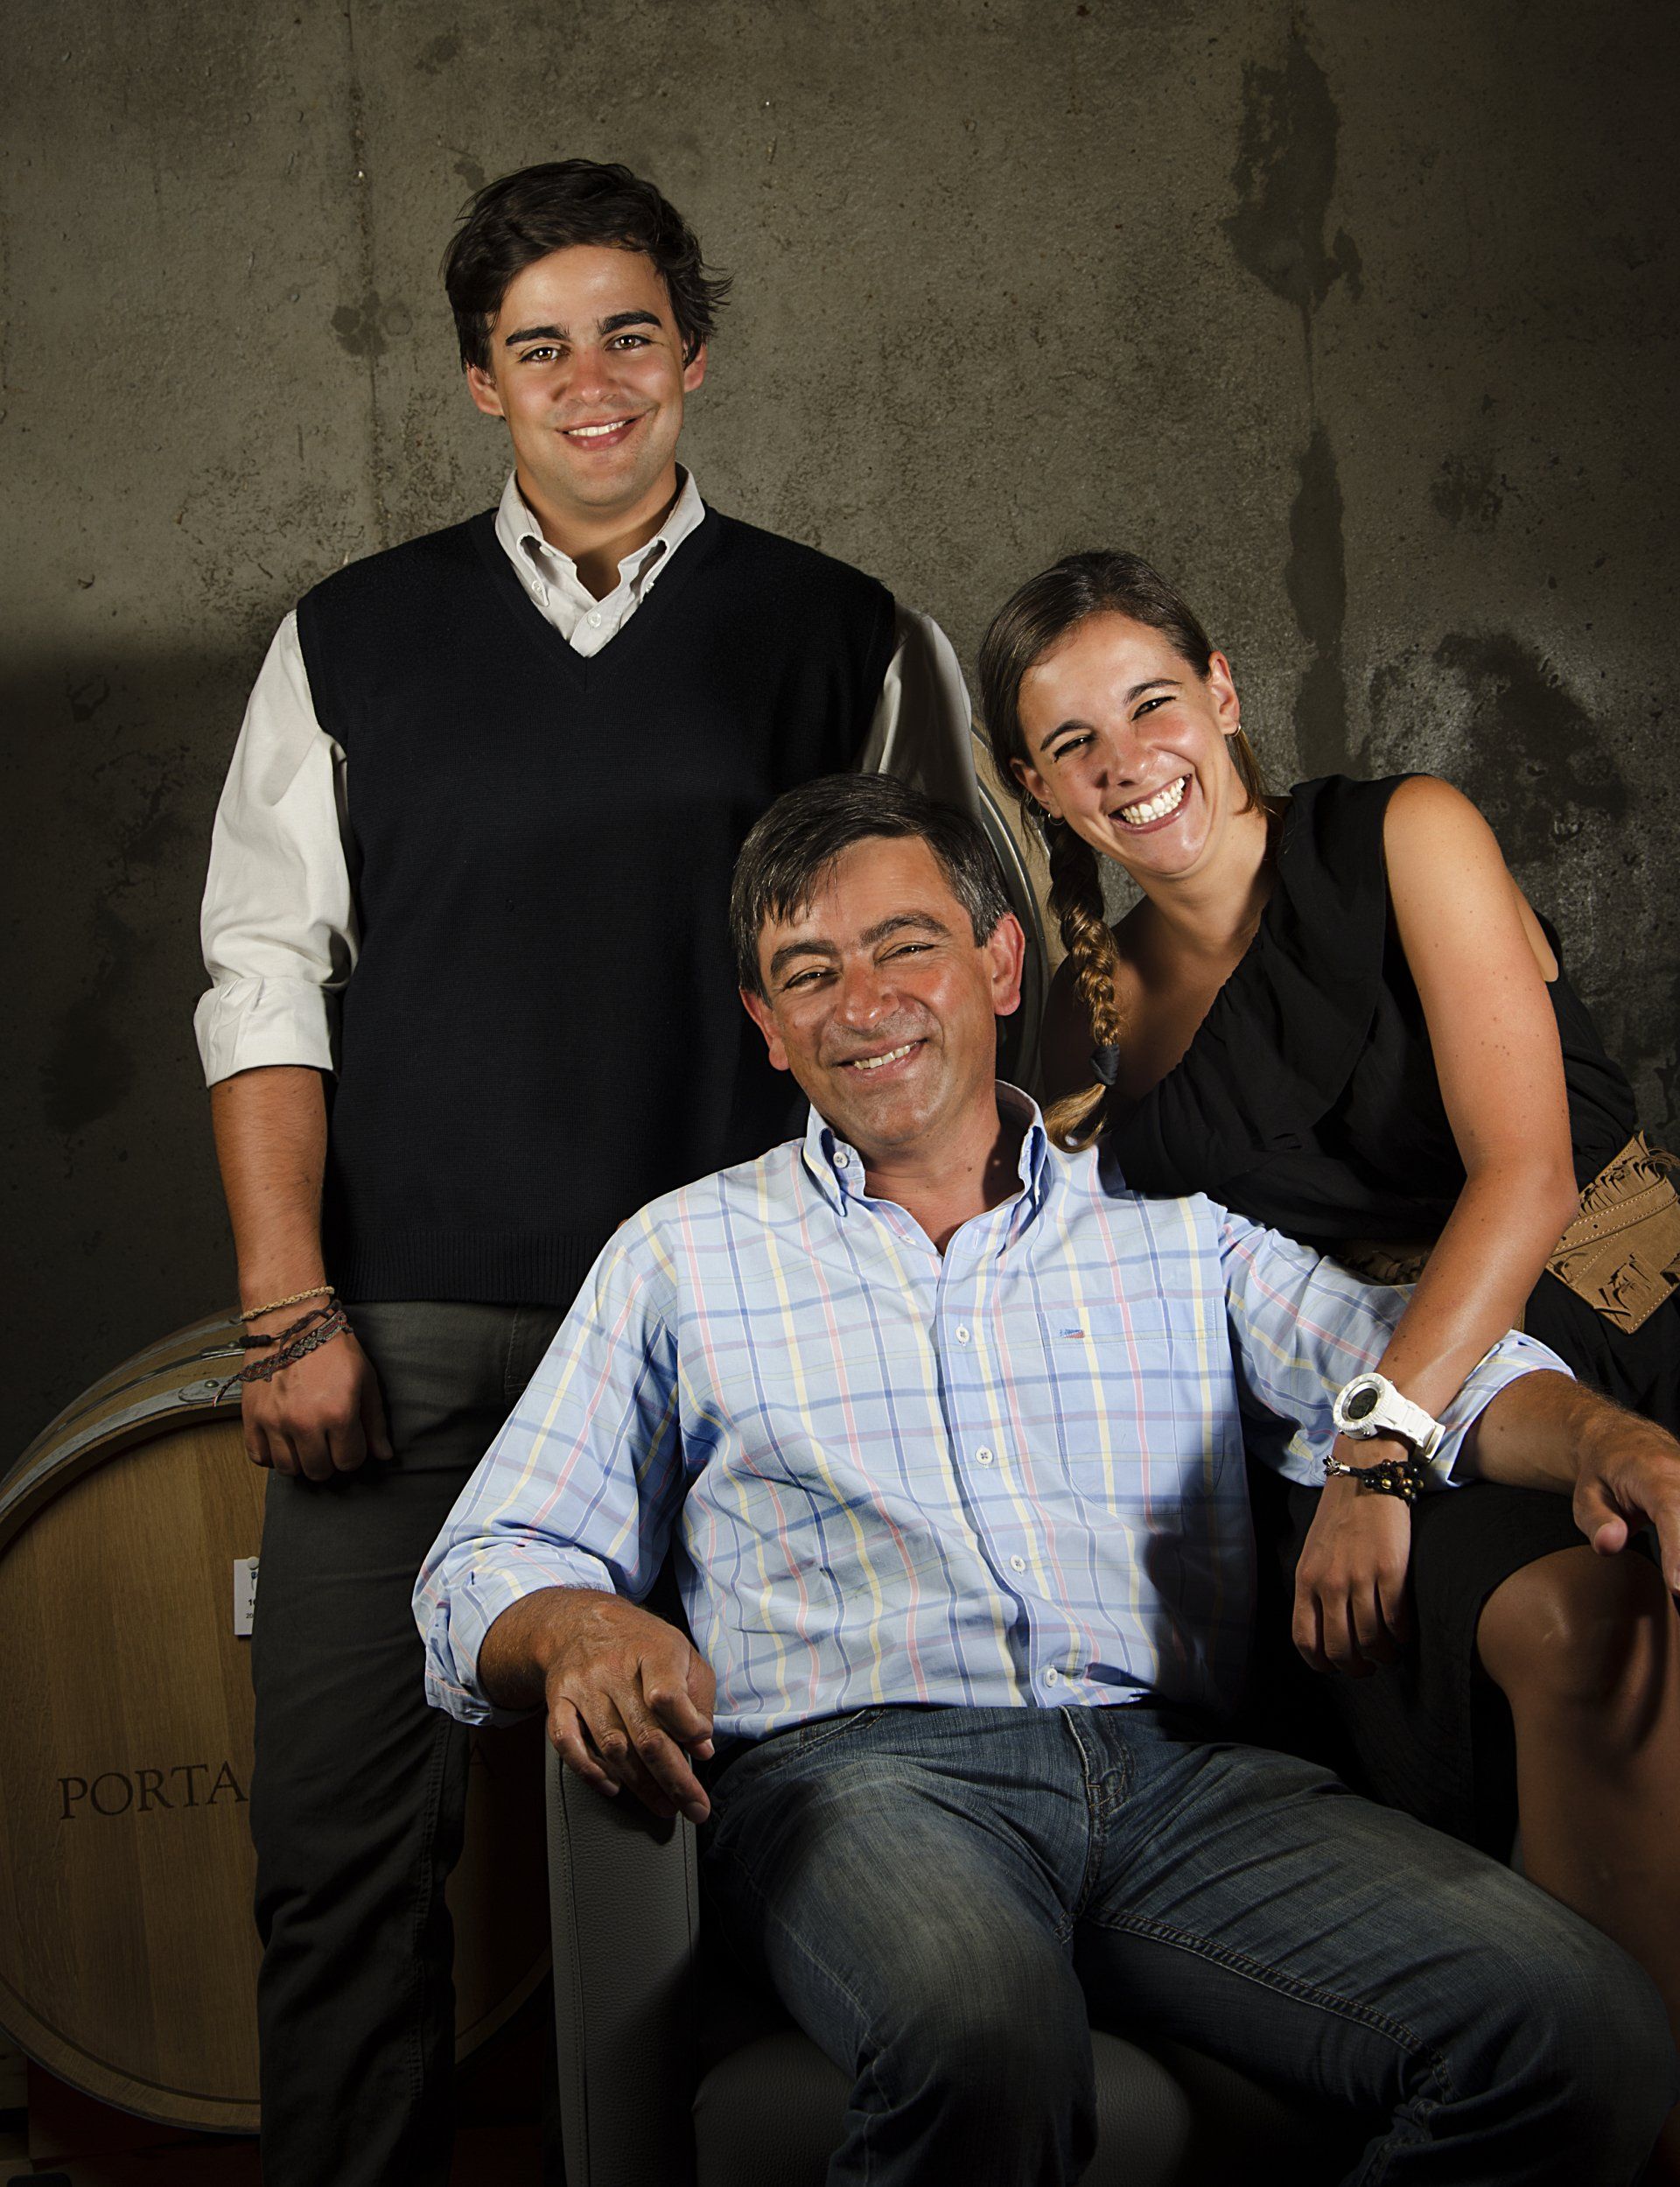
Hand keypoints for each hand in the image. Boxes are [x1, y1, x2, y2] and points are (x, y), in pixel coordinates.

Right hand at [240, 1315, 391, 1480]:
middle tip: (329, 1443)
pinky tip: (284, 1442)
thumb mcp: (365, 1380)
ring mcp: (275, 1421)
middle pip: (319, 1470)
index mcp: (338, 1412)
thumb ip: (375, 1421)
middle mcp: (305, 1422)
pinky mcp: (252, 1417)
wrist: (292, 1323)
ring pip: (289, 1469)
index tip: (350, 1442)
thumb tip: (383, 1454)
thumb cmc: (331, 1346)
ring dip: (301, 1461)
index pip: (350, 1461)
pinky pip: (259, 1457)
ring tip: (307, 1442)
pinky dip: (272, 1456)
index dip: (353, 1453)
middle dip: (329, 1460)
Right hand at [537, 1592, 716, 1824]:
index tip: (702, 1748)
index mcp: (652, 1650)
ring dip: (641, 1785)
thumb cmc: (642, 1644)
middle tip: (694, 1809)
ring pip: (612, 1747)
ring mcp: (582, 1686)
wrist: (580, 1623)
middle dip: (674, 1779)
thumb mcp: (682, 1654)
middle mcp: (613, 1668)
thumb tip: (703, 1746)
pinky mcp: (558, 1701)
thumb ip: (698, 1697)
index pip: (669, 1695)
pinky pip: (567, 1744)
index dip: (688, 1728)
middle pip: (645, 1734)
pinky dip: (589, 1772)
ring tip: (664, 1806)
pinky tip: (612, 1788)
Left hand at [1292, 1451, 1413, 1676]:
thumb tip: (1326, 1632)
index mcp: (1305, 1581)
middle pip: (1341, 1649)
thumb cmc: (1340, 1520)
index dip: (1323, 1665)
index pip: (1306, 1641)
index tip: (1338, 1667)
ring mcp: (1360, 1577)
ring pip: (1372, 1640)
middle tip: (1371, 1666)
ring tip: (1391, 1650)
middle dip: (1358, 1668)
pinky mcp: (1391, 1569)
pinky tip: (1405, 1631)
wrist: (1365, 1477)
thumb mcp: (1313, 1556)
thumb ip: (1315, 1591)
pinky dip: (1403, 1634)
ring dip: (1385, 1654)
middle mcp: (1329, 1583)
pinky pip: (1397, 1620)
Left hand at [1571, 1408, 1679, 1590]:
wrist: (1621, 1441)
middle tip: (1676, 1594)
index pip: (1670, 1511)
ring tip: (1676, 1589)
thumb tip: (1611, 1544)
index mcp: (1652, 1472)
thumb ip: (1597, 1523)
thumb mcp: (1586, 1499)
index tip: (1677, 1587)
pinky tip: (1678, 1574)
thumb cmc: (1602, 1474)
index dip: (1677, 1551)